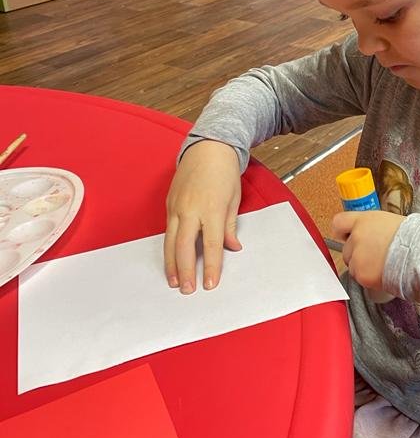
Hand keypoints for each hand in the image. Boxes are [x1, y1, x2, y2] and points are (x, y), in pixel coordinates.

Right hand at [164, 140, 241, 293]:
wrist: (208, 147)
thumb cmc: (225, 172)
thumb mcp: (235, 199)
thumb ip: (231, 226)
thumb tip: (232, 248)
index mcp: (212, 209)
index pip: (211, 244)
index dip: (211, 266)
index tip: (210, 284)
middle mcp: (191, 209)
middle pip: (184, 246)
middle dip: (186, 270)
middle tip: (188, 290)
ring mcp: (177, 205)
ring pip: (170, 240)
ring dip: (171, 263)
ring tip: (174, 281)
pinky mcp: (169, 203)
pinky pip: (167, 229)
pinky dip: (168, 247)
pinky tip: (170, 260)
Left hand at [331, 210, 404, 291]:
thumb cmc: (412, 236)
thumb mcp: (389, 222)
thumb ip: (372, 227)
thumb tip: (368, 234)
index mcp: (363, 221)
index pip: (339, 223)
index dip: (343, 231)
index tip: (347, 236)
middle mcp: (356, 238)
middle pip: (346, 249)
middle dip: (356, 254)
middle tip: (374, 256)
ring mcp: (357, 257)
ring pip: (352, 265)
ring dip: (363, 267)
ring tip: (382, 265)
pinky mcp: (362, 274)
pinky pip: (360, 278)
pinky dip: (369, 278)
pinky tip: (383, 273)